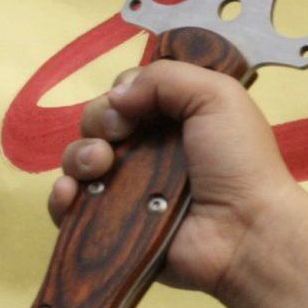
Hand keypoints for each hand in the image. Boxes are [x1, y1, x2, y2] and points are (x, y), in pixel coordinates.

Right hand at [47, 60, 301, 302]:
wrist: (245, 230)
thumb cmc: (239, 162)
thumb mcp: (218, 96)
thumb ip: (166, 78)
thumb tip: (116, 95)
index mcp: (176, 121)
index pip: (126, 96)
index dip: (120, 96)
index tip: (132, 109)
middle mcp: (152, 152)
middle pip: (97, 124)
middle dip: (97, 122)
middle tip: (119, 137)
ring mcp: (131, 190)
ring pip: (79, 162)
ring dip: (78, 156)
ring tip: (100, 167)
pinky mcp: (115, 226)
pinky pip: (70, 208)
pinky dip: (62, 196)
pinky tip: (72, 193)